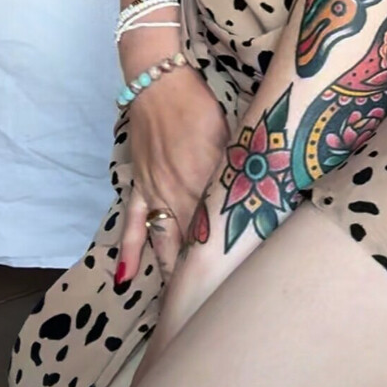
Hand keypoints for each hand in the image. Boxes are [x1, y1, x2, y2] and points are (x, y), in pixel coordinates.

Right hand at [115, 60, 229, 287]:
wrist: (159, 84)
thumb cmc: (200, 104)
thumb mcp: (230, 134)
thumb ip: (239, 167)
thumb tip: (260, 188)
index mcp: (206, 182)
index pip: (218, 228)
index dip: (227, 256)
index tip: (237, 282)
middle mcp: (179, 194)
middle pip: (192, 242)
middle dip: (201, 273)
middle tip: (211, 302)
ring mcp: (156, 193)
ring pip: (165, 240)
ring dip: (172, 269)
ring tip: (180, 300)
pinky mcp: (139, 185)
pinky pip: (133, 223)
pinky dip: (130, 250)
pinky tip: (126, 277)